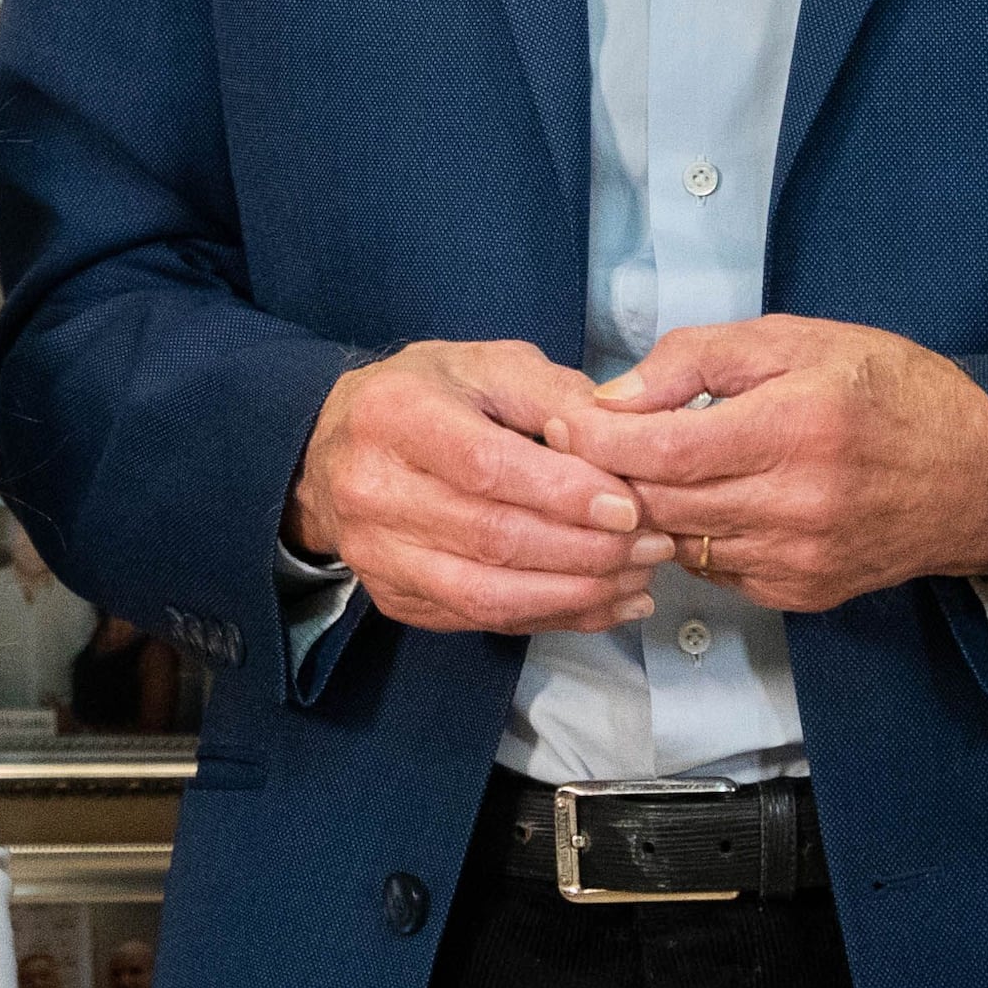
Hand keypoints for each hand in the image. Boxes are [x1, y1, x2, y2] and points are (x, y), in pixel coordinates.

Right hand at [285, 337, 665, 637]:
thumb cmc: (427, 397)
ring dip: (576, 594)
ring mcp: (376, 553)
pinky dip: (552, 618)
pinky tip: (603, 603)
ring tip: (638, 579)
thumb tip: (616, 436)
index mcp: (395, 414)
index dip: (563, 493)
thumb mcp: (487, 366)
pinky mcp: (392, 597)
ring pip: (487, 594)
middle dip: (586, 549)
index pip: (487, 467)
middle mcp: (371, 488)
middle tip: (653, 544)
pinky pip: (481, 621)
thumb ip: (554, 394)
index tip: (628, 506)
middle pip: (493, 537)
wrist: (334, 448)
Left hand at [559, 315, 987, 612]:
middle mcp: (795, 504)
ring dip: (647, 509)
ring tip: (638, 471)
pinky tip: (702, 503)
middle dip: (609, 473)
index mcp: (794, 428)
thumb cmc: (891, 390)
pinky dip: (694, 536)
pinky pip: (715, 570)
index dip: (599, 439)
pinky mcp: (802, 593)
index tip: (566, 419)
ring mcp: (798, 559)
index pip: (663, 450)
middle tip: (582, 445)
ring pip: (679, 542)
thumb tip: (615, 395)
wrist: (983, 474)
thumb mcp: (799, 340)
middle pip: (661, 501)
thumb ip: (699, 359)